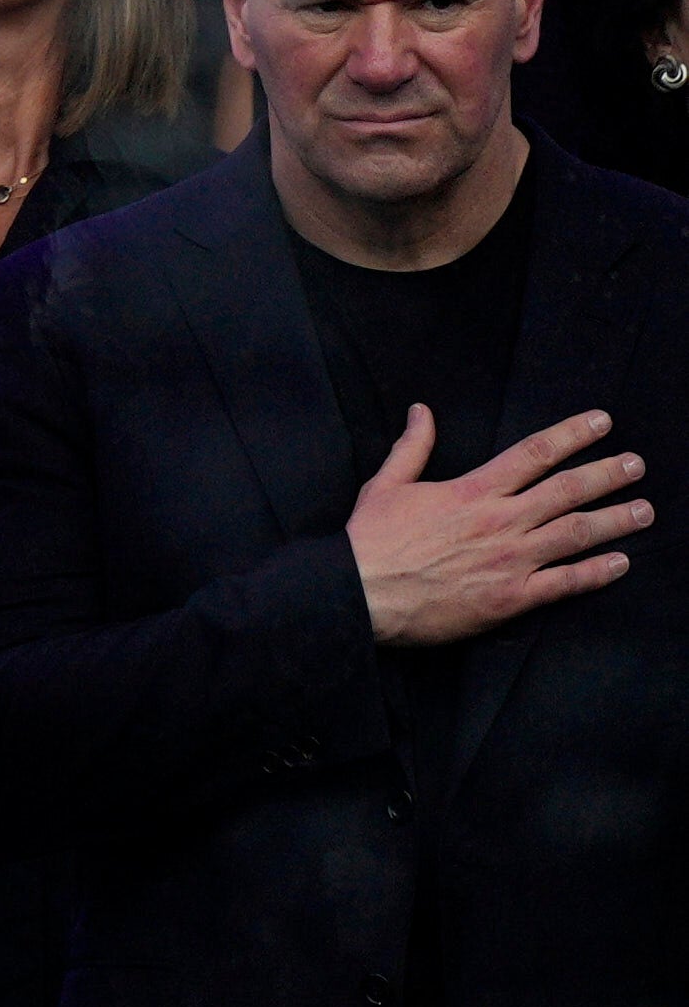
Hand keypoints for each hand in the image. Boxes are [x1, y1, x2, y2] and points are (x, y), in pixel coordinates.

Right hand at [344, 401, 646, 644]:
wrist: (362, 591)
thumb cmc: (372, 539)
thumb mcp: (385, 484)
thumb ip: (412, 447)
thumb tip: (421, 410)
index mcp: (471, 490)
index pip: (533, 454)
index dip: (571, 435)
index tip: (601, 422)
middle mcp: (499, 520)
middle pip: (566, 490)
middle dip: (607, 474)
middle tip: (637, 464)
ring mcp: (510, 559)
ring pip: (575, 533)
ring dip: (614, 520)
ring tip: (644, 510)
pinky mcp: (512, 596)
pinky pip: (565, 582)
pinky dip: (597, 572)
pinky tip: (621, 562)